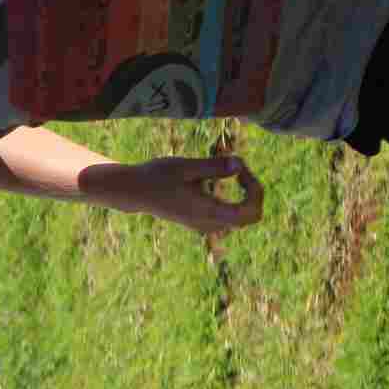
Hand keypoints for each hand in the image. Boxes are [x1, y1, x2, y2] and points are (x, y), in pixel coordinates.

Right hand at [85, 154, 263, 236]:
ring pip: (241, 218)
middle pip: (250, 217)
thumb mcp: (185, 166)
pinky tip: (222, 179)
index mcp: (206, 211)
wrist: (134, 192)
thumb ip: (213, 166)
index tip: (240, 167)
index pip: (248, 212)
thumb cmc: (157, 175)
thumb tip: (240, 163)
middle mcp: (208, 223)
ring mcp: (205, 225)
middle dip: (253, 192)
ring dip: (244, 194)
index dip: (254, 189)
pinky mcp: (201, 222)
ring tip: (230, 170)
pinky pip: (230, 216)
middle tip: (239, 168)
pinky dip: (235, 198)